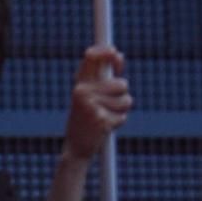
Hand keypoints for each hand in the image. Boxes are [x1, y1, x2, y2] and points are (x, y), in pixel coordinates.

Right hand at [64, 46, 132, 160]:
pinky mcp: (100, 120)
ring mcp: (91, 106)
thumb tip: (119, 54)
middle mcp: (82, 92)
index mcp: (79, 85)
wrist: (75, 148)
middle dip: (122, 95)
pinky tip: (105, 128)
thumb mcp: (88, 95)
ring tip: (107, 117)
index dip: (106, 52)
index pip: (92, 57)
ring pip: (126, 100)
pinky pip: (122, 116)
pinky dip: (118, 123)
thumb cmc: (84, 120)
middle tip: (109, 105)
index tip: (116, 54)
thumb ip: (103, 76)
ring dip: (122, 110)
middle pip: (121, 84)